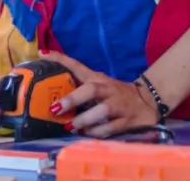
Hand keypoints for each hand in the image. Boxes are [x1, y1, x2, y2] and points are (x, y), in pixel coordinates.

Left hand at [41, 51, 158, 137]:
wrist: (147, 102)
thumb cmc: (114, 93)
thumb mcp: (97, 83)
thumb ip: (76, 81)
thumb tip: (48, 74)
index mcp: (97, 78)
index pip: (77, 66)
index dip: (60, 59)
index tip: (42, 55)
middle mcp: (107, 90)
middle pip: (91, 90)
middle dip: (73, 99)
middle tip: (56, 108)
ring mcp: (118, 106)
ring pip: (102, 111)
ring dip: (84, 120)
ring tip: (70, 126)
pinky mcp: (127, 121)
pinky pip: (110, 129)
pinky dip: (97, 132)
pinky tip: (86, 134)